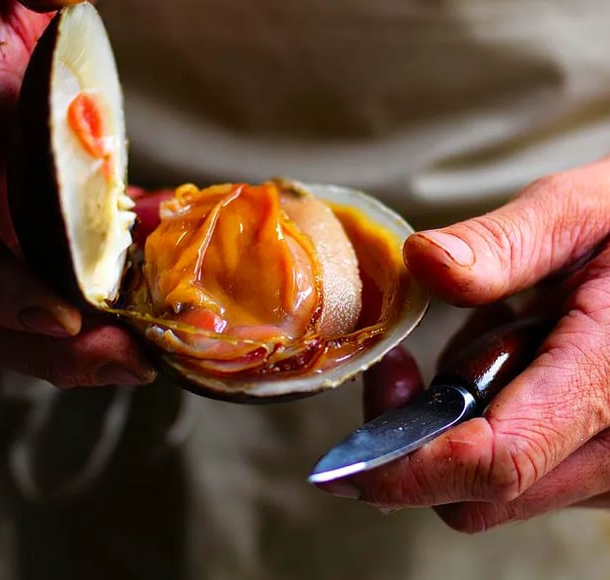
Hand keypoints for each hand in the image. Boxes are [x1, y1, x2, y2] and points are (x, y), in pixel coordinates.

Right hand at [0, 0, 153, 386]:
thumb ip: (24, 2)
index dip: (0, 293)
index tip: (68, 319)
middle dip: (50, 353)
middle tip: (128, 364)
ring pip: (20, 322)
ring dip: (78, 352)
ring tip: (140, 357)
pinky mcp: (31, 240)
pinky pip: (57, 293)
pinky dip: (97, 309)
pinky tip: (144, 305)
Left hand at [318, 158, 609, 530]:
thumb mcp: (581, 212)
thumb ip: (505, 243)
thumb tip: (421, 262)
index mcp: (609, 377)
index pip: (496, 460)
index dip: (408, 468)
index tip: (346, 456)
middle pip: (481, 495)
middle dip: (417, 439)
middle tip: (402, 365)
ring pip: (498, 491)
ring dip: (456, 427)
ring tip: (486, 340)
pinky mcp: (605, 464)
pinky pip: (526, 472)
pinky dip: (490, 427)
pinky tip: (511, 362)